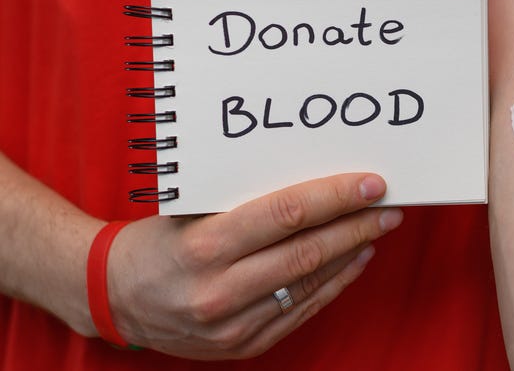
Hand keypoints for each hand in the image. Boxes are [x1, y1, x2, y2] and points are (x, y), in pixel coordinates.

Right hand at [106, 173, 401, 359]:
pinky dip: (333, 285)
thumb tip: (308, 179)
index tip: (370, 183)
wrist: (115, 297)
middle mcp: (220, 289)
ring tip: (376, 230)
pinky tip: (352, 263)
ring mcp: (233, 325)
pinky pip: (300, 312)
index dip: (335, 197)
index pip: (287, 213)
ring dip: (351, 254)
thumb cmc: (155, 240)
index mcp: (205, 245)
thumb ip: (243, 197)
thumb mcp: (188, 208)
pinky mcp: (242, 346)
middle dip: (355, 226)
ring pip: (310, 284)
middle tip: (387, 207)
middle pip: (307, 251)